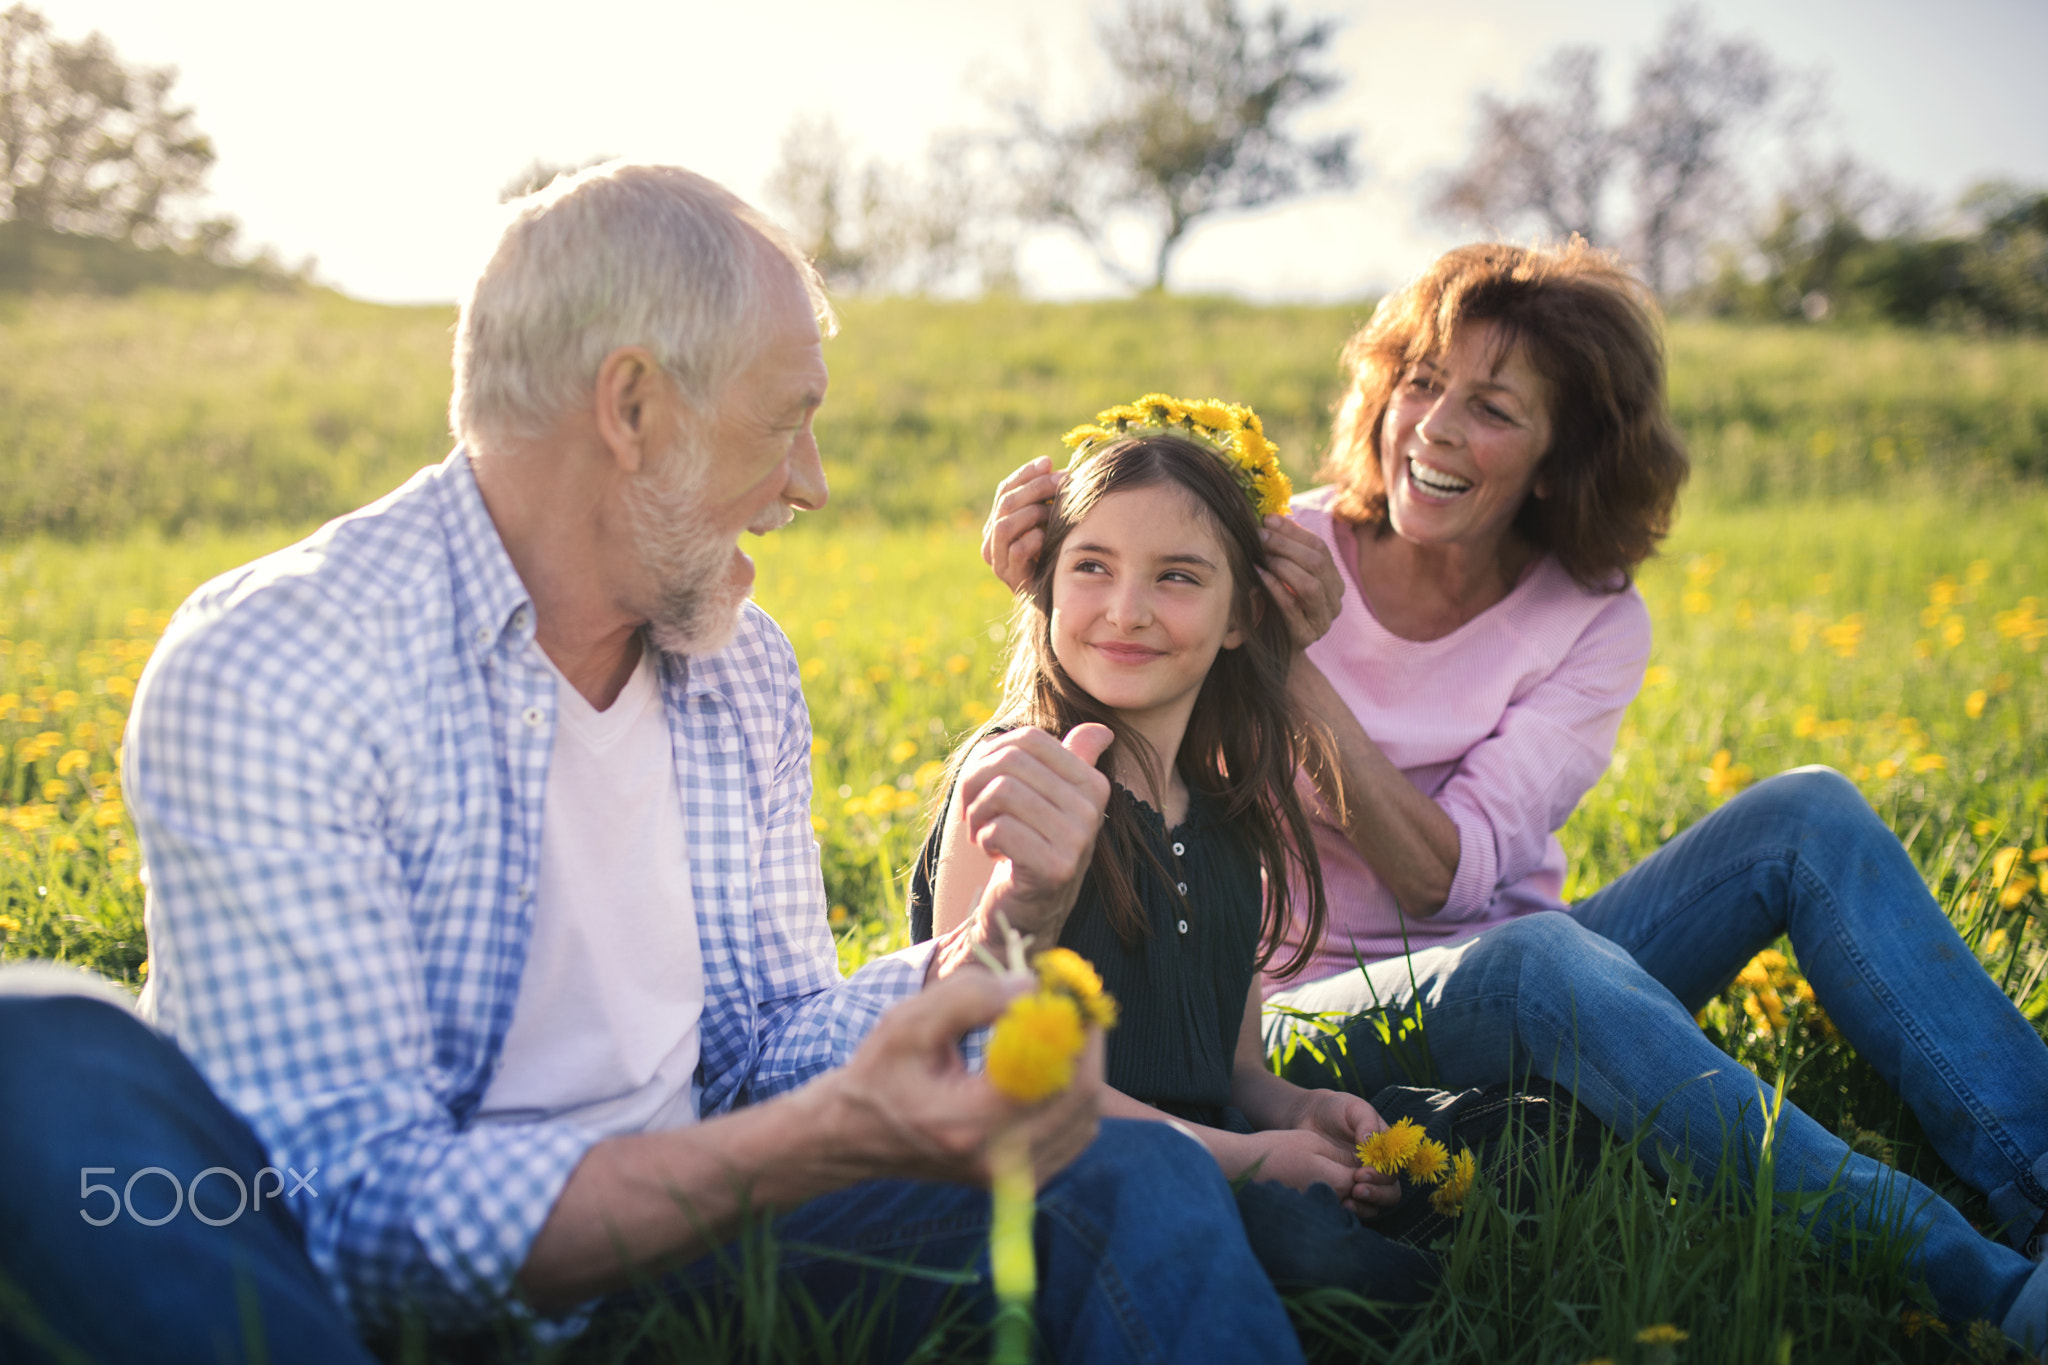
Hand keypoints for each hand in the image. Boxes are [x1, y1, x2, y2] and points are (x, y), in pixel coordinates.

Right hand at [823, 970, 1103, 1187]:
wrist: (855, 1136)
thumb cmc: (879, 1073)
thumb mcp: (909, 1023)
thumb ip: (970, 998)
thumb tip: (1032, 989)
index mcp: (968, 1123)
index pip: (1050, 1073)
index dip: (1068, 1025)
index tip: (1063, 988)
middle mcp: (998, 1161)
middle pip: (1080, 1097)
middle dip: (1085, 1040)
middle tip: (1072, 1001)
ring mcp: (1012, 1179)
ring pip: (1086, 1117)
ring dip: (1084, 1066)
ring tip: (1061, 1028)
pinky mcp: (1021, 1182)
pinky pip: (1075, 1136)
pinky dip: (1076, 1096)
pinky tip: (1055, 1065)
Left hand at [959, 724, 1113, 944]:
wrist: (1025, 912)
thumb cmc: (1030, 848)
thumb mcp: (1049, 801)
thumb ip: (1072, 762)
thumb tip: (1102, 730)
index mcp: (1092, 785)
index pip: (1030, 739)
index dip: (990, 755)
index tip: (982, 785)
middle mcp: (1091, 810)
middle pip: (1011, 762)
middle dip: (974, 784)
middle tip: (972, 812)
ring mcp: (1077, 841)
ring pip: (1002, 792)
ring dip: (977, 814)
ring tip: (982, 832)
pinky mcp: (1055, 869)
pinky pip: (1000, 829)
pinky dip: (984, 839)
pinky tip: (994, 853)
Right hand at [982, 457, 1064, 593]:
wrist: (1057, 601)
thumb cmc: (1056, 556)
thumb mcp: (1050, 523)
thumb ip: (1046, 499)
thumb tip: (1050, 464)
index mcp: (998, 523)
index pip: (1005, 490)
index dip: (1025, 474)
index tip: (1048, 461)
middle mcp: (992, 541)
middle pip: (1006, 503)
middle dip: (1035, 488)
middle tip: (1062, 481)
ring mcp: (999, 561)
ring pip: (1005, 525)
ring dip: (1033, 512)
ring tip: (1055, 511)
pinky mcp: (1012, 578)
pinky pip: (1018, 550)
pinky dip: (1034, 539)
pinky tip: (1049, 536)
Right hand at [1226, 1126, 1359, 1197]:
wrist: (1243, 1165)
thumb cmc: (1278, 1149)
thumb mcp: (1313, 1142)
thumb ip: (1341, 1155)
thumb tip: (1360, 1165)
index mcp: (1337, 1180)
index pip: (1366, 1179)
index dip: (1368, 1168)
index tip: (1361, 1157)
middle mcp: (1331, 1199)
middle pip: (1358, 1196)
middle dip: (1363, 1185)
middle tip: (1354, 1168)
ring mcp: (1319, 1207)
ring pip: (1344, 1202)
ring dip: (1348, 1192)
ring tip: (1336, 1174)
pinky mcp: (1308, 1209)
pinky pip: (1328, 1206)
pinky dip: (1331, 1197)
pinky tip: (1320, 1182)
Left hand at [1257, 514, 1343, 650]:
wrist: (1274, 650)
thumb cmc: (1275, 606)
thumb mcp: (1283, 576)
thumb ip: (1284, 551)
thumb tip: (1270, 516)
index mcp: (1333, 581)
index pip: (1319, 548)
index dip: (1293, 531)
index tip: (1267, 519)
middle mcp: (1334, 601)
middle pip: (1316, 563)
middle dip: (1285, 546)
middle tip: (1259, 536)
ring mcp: (1322, 621)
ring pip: (1310, 586)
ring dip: (1283, 566)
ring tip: (1260, 555)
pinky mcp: (1305, 637)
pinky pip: (1293, 609)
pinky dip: (1275, 588)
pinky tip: (1259, 575)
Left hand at [1287, 1087, 1400, 1216]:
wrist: (1309, 1117)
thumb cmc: (1336, 1109)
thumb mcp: (1354, 1108)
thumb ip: (1366, 1122)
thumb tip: (1371, 1142)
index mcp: (1386, 1148)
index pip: (1395, 1168)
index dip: (1383, 1174)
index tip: (1362, 1172)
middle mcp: (1379, 1167)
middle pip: (1391, 1190)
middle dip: (1378, 1192)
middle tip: (1356, 1187)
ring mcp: (1363, 1181)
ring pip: (1378, 1203)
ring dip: (1368, 1204)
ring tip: (1349, 1200)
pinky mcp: (1347, 1189)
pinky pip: (1359, 1207)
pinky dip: (1355, 1210)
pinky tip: (1341, 1205)